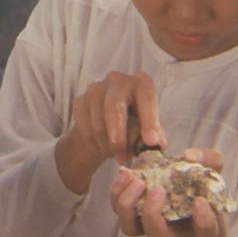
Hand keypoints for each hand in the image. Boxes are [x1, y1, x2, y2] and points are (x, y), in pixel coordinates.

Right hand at [55, 71, 166, 192]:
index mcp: (141, 82)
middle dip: (119, 135)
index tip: (151, 142)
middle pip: (115, 106)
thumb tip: (158, 145)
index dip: (149, 121)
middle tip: (123, 157)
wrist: (108, 123)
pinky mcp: (80, 100)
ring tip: (116, 155)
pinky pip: (84, 123)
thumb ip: (156, 135)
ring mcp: (96, 88)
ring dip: (106, 142)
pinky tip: (102, 145)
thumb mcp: (150, 128)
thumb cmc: (135, 123)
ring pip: (97, 118)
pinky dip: (93, 140)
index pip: (146, 98)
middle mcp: (117, 80)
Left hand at [110, 148, 230, 236]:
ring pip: (130, 228)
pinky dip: (118, 192)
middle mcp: (172, 234)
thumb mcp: (211, 174)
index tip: (199, 201)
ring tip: (137, 180)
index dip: (205, 220)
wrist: (178, 200)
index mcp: (200, 227)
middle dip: (152, 213)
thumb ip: (210, 161)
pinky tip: (127, 173)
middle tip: (158, 189)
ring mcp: (147, 226)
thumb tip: (189, 155)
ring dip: (130, 203)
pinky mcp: (131, 214)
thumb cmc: (200, 189)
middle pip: (156, 236)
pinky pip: (118, 210)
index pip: (206, 230)